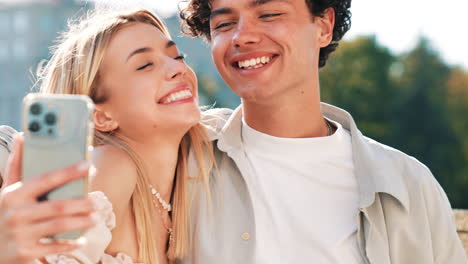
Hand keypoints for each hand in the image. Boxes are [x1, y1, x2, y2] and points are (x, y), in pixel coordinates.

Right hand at [0, 135, 96, 263]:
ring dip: (80, 223)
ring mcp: (20, 235)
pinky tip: (81, 240)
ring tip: (96, 219)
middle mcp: (16, 214)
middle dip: (80, 204)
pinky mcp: (24, 253)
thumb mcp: (6, 190)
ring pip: (58, 226)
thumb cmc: (5, 212)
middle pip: (57, 206)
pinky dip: (69, 244)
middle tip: (98, 202)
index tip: (88, 165)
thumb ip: (16, 165)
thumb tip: (24, 136)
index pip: (45, 180)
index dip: (68, 171)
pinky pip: (52, 248)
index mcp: (13, 195)